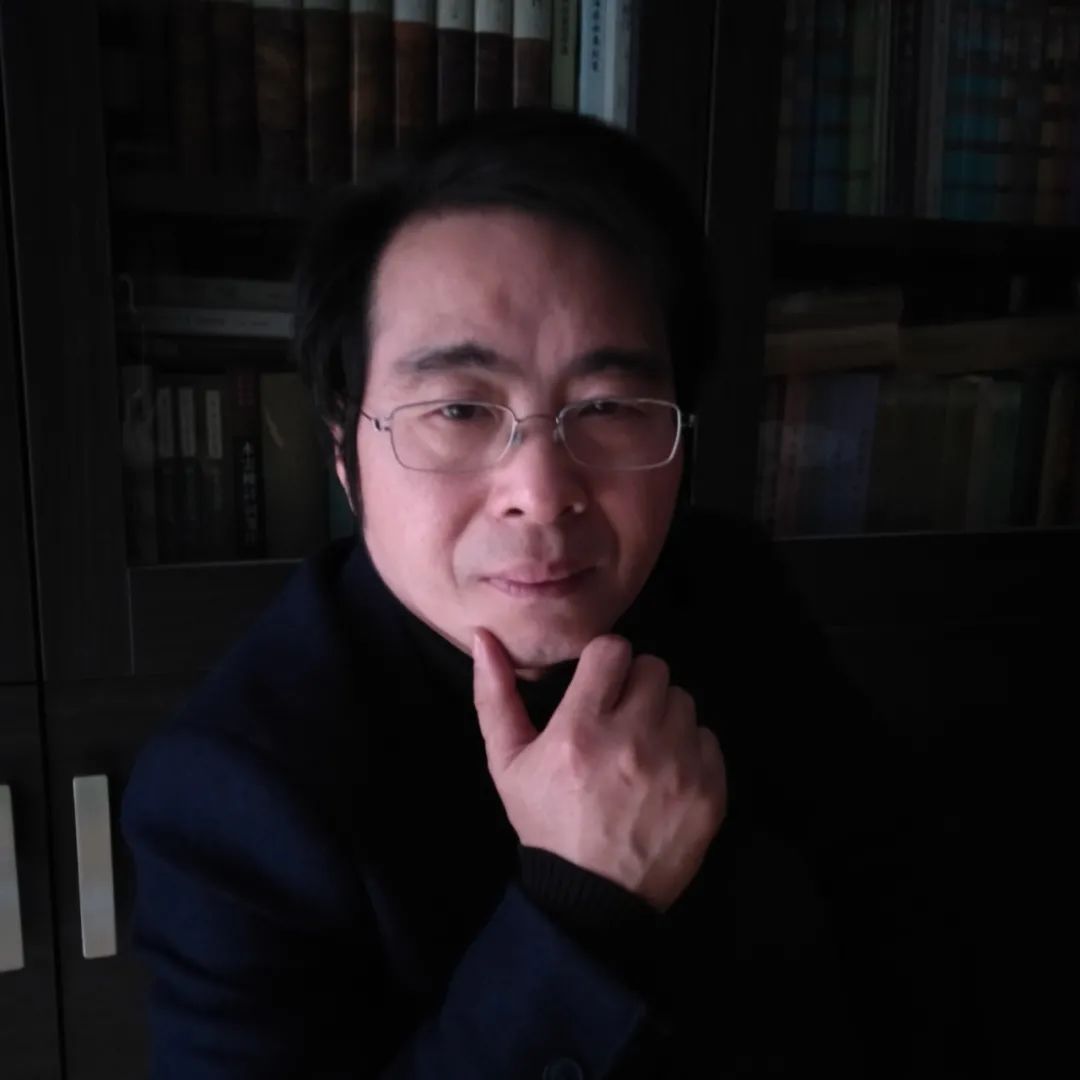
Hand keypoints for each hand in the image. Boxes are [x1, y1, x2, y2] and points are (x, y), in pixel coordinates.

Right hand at [472, 629, 726, 911]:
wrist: (593, 898)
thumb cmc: (546, 822)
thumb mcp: (507, 763)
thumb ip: (494, 696)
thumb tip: (483, 635)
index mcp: (580, 730)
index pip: (613, 650)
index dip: (605, 663)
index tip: (599, 685)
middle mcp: (632, 741)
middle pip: (654, 667)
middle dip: (635, 686)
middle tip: (620, 717)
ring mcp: (676, 766)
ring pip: (682, 700)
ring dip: (663, 716)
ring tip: (642, 747)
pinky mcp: (708, 790)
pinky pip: (707, 739)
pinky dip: (689, 750)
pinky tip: (665, 774)